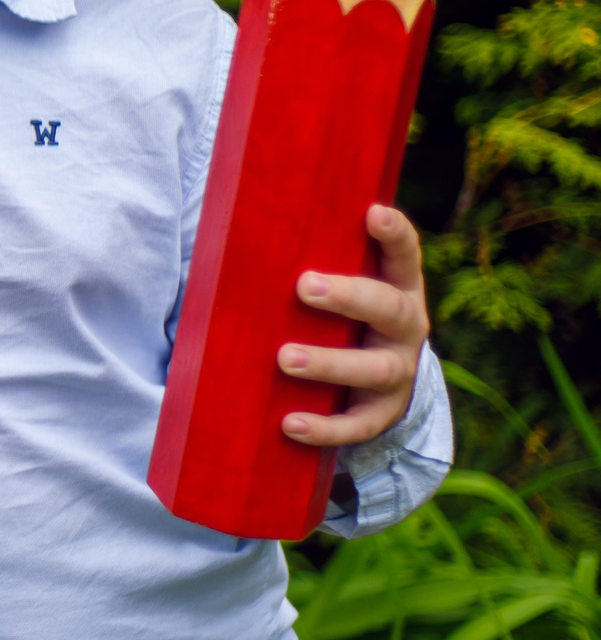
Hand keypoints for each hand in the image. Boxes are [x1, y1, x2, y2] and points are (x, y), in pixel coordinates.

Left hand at [281, 204, 431, 446]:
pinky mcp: (381, 413)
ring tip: (285, 358)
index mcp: (397, 286)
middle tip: (304, 286)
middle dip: (349, 296)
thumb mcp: (338, 284)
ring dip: (330, 363)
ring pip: (374, 369)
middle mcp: (406, 327)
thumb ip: (308, 260)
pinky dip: (325, 427)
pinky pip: (357, 424)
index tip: (372, 212)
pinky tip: (290, 423)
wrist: (375, 381)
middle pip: (389, 308)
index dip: (394, 234)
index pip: (403, 255)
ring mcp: (398, 372)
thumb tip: (234, 231)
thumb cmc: (338, 315)